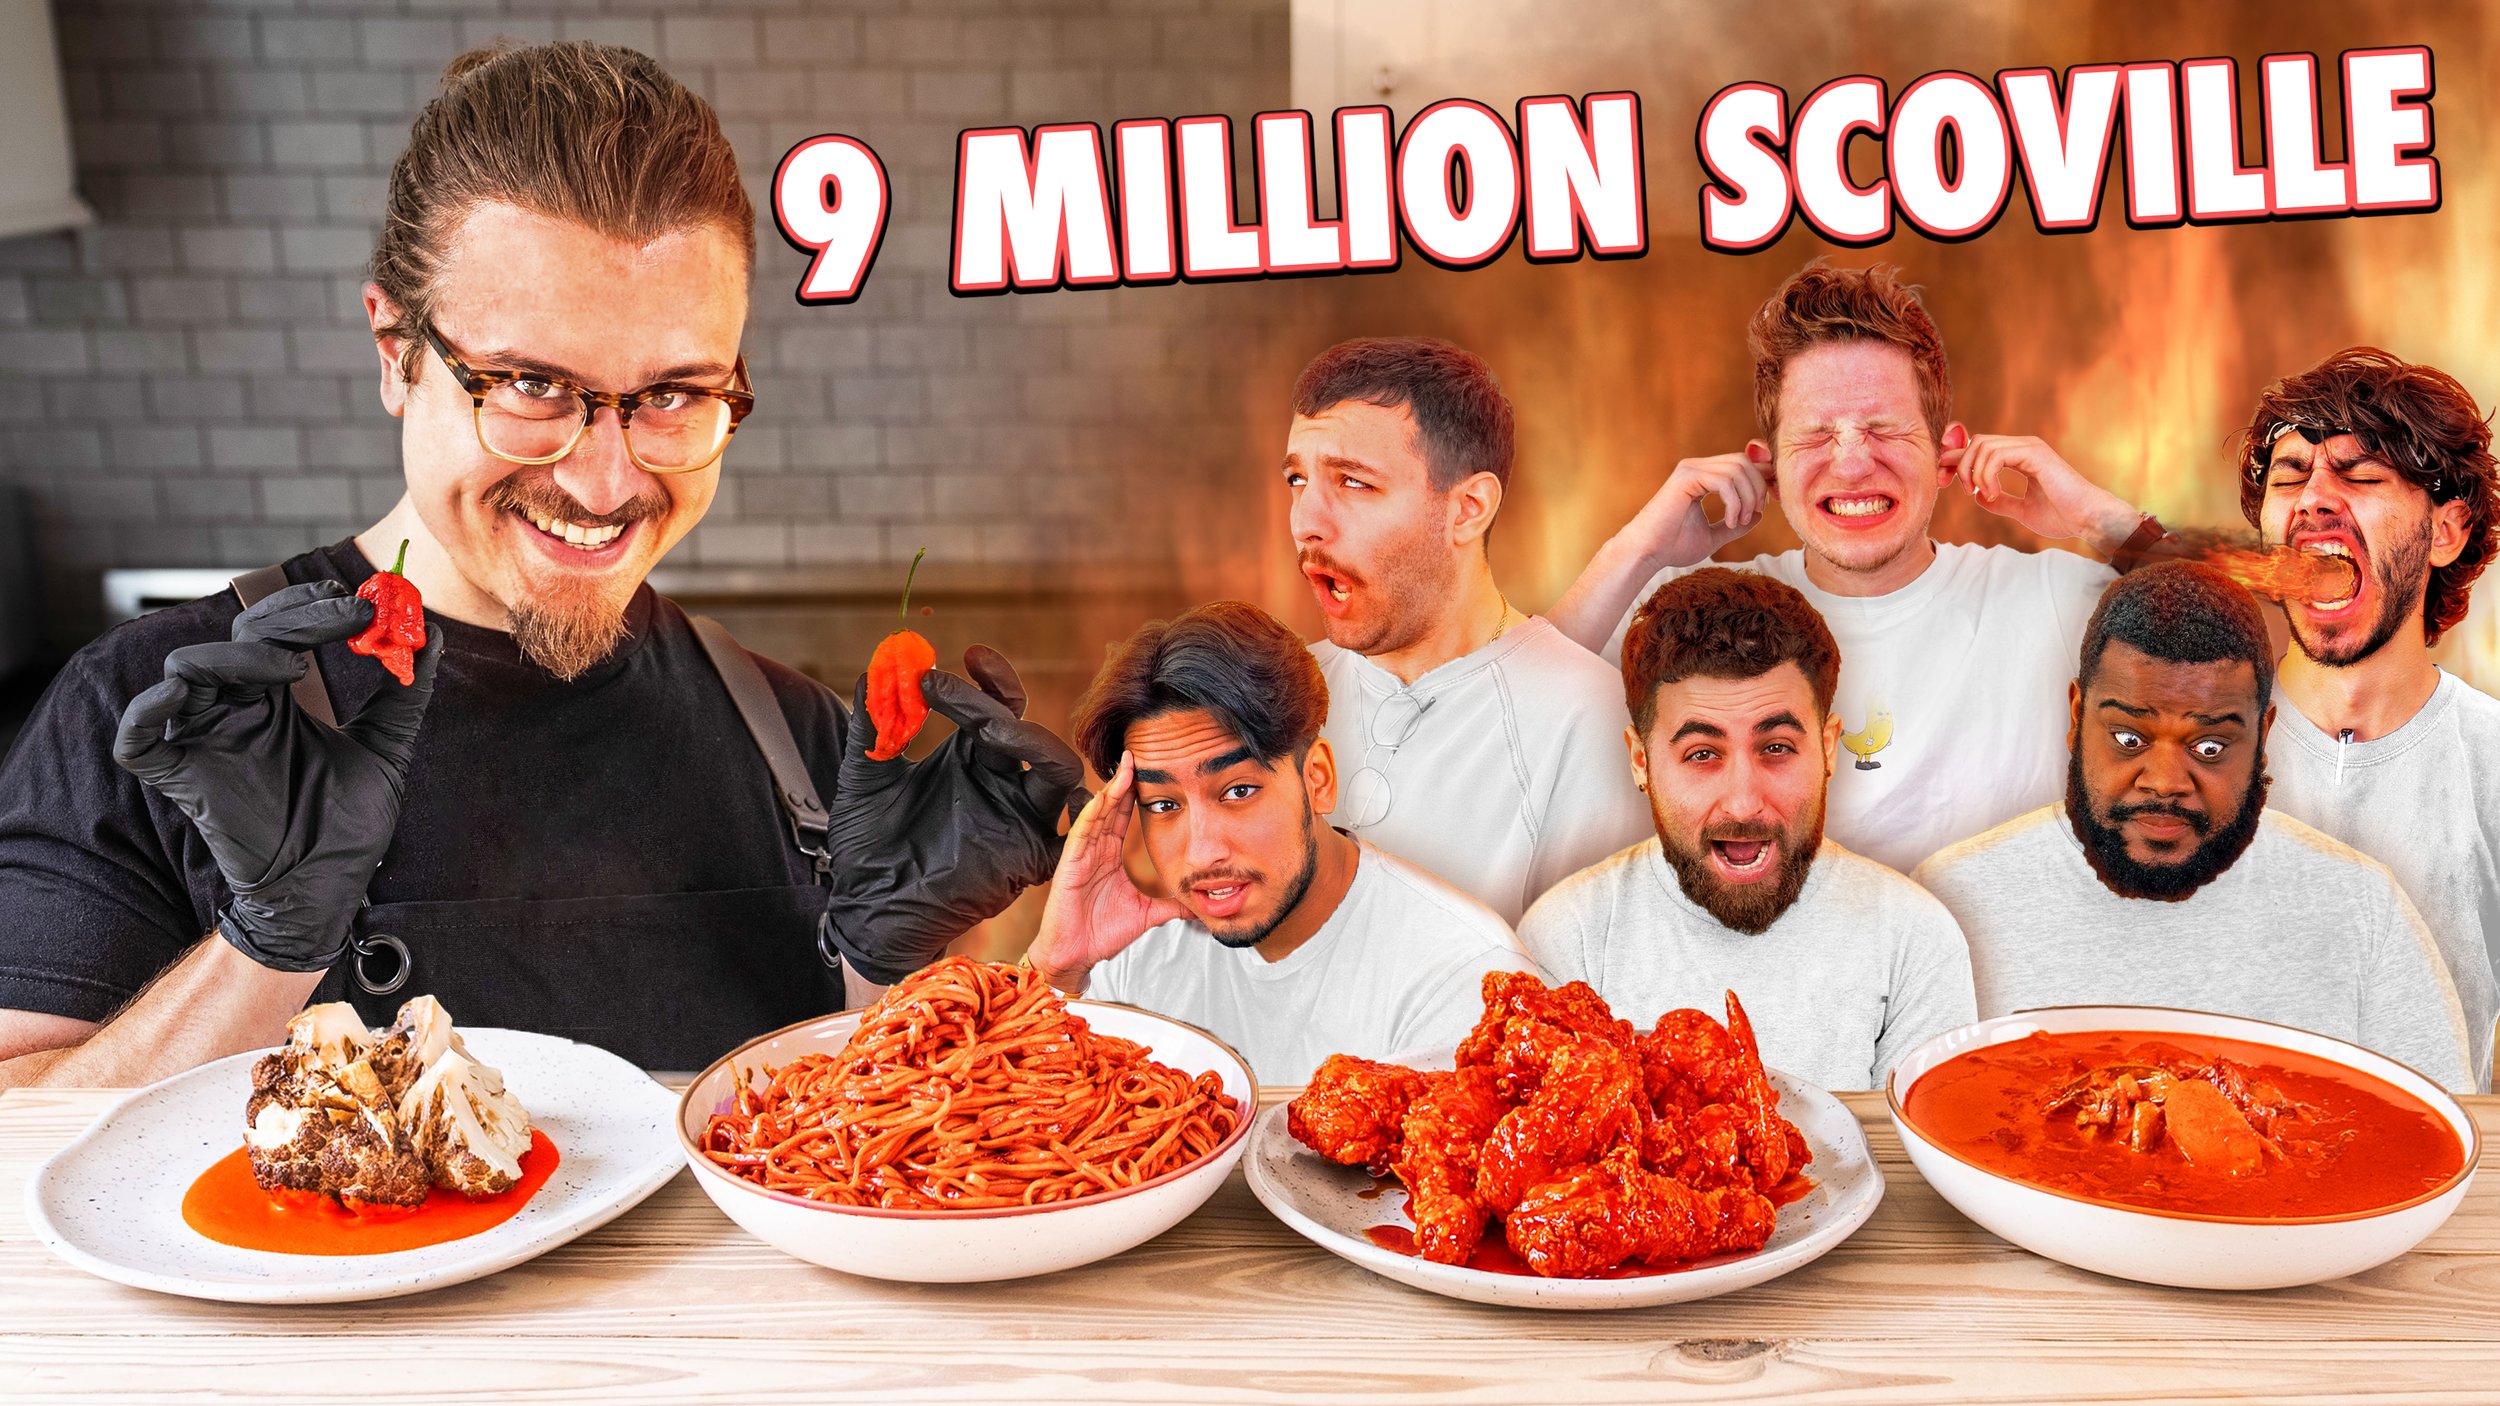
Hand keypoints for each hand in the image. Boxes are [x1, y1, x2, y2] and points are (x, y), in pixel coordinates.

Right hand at [112, 581, 445, 972]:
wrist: (325, 891)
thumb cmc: (347, 826)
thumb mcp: (386, 750)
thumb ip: (404, 695)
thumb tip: (432, 635)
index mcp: (276, 699)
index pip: (276, 627)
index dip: (308, 605)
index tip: (358, 599)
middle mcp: (236, 710)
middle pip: (240, 636)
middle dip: (292, 616)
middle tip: (344, 613)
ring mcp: (205, 741)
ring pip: (188, 668)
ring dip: (238, 654)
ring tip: (294, 665)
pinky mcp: (181, 779)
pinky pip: (138, 738)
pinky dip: (149, 710)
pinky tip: (185, 695)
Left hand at [821, 646, 1088, 985]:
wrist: (869, 909)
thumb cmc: (869, 848)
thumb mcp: (864, 779)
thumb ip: (873, 726)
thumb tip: (875, 669)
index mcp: (971, 759)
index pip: (999, 706)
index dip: (993, 678)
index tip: (968, 657)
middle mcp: (1001, 784)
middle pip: (1023, 732)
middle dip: (995, 705)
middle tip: (952, 692)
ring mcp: (1017, 820)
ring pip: (1058, 771)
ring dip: (1035, 743)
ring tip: (992, 731)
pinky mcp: (1026, 860)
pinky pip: (1068, 837)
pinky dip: (1078, 816)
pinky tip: (1061, 797)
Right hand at [1028, 753, 1188, 990]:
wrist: (1078, 955)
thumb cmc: (1103, 933)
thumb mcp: (1147, 914)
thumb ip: (1171, 906)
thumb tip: (1199, 906)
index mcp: (1110, 857)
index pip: (1123, 818)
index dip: (1134, 794)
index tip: (1151, 772)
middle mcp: (1095, 851)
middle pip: (1110, 808)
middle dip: (1123, 782)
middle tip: (1136, 755)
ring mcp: (1081, 857)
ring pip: (1096, 815)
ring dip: (1109, 791)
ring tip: (1124, 768)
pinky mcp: (1069, 866)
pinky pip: (1081, 835)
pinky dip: (1091, 815)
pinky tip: (1102, 798)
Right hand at [1616, 450, 1771, 569]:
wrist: (1647, 553)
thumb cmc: (1673, 547)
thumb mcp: (1713, 535)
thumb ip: (1735, 524)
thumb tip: (1759, 515)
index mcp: (1702, 476)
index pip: (1741, 464)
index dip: (1760, 480)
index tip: (1765, 506)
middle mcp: (1696, 467)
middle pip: (1744, 462)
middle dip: (1758, 487)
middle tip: (1754, 514)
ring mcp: (1690, 469)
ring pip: (1738, 469)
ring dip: (1747, 497)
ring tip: (1740, 521)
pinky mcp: (1687, 477)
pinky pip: (1725, 481)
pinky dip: (1734, 502)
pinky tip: (1730, 522)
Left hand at [1942, 433, 2141, 552]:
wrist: (2087, 519)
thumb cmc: (2062, 516)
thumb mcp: (2021, 510)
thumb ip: (2001, 501)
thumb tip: (1977, 497)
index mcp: (2021, 456)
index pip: (1981, 448)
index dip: (1958, 460)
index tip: (1946, 479)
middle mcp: (2024, 447)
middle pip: (1976, 442)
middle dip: (1961, 466)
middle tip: (1967, 491)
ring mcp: (2030, 447)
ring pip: (1982, 446)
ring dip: (1974, 473)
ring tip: (1985, 495)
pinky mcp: (2035, 454)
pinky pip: (1995, 455)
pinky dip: (1986, 476)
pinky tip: (1992, 494)